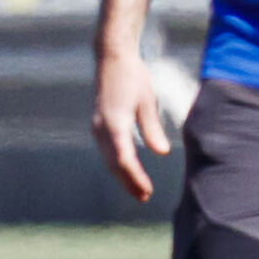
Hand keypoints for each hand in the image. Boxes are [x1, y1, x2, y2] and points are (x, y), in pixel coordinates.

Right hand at [92, 47, 168, 202]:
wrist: (111, 61)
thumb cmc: (133, 78)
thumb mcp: (147, 101)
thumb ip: (152, 128)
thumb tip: (161, 153)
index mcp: (114, 124)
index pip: (124, 159)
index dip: (135, 178)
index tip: (147, 191)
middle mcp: (101, 130)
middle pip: (114, 165)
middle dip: (128, 182)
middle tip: (144, 197)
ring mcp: (97, 129)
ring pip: (109, 160)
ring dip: (122, 176)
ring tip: (137, 190)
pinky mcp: (99, 127)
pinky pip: (107, 152)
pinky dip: (117, 165)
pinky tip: (127, 171)